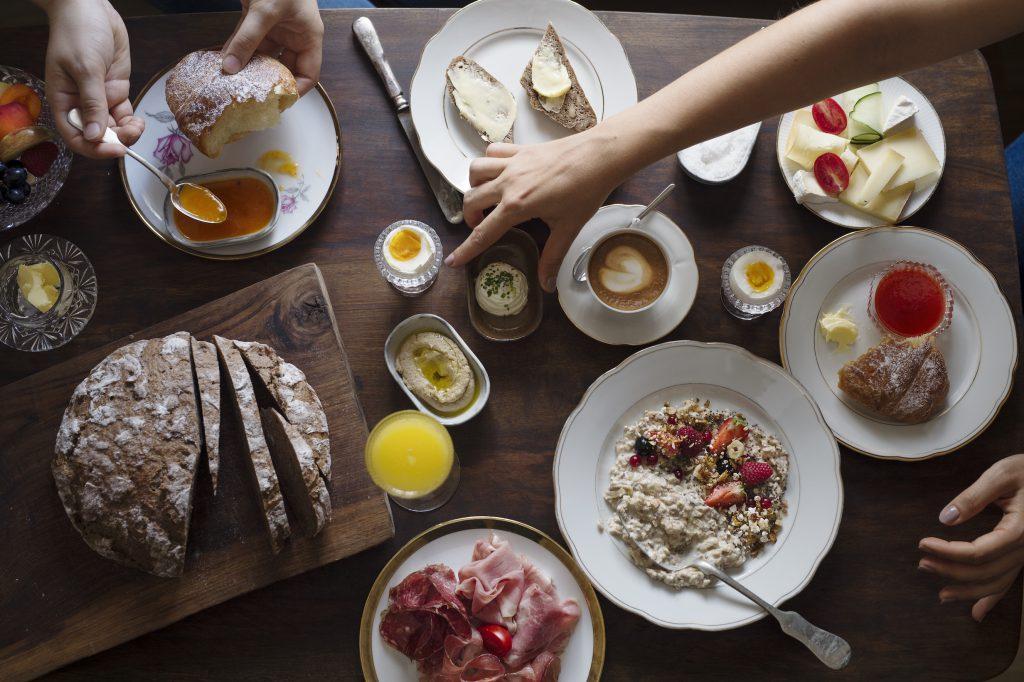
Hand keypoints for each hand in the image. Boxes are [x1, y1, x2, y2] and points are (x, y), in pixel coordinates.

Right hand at [38, 0, 143, 157]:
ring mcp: (99, 98)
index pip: (75, 136)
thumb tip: (94, 136)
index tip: (114, 150)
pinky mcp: (115, 91)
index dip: (94, 148)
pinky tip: (139, 121)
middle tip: (130, 135)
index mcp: (64, 101)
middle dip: (114, 141)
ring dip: (126, 133)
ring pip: (113, 128)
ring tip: (137, 127)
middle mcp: (80, 104)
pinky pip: (123, 115)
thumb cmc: (78, 33)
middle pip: (97, 136)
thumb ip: (92, 102)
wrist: (91, 9)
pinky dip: (132, 123)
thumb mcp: (85, 68)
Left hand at [221, 0, 323, 95]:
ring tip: (233, 81)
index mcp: (307, 37)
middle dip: (267, 80)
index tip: (277, 102)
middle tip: (251, 94)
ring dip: (248, 66)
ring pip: (262, 54)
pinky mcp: (257, 18)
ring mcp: (275, 27)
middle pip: (283, 67)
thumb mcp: (266, 11)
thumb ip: (247, 38)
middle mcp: (293, 36)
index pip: (308, 74)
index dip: (295, 90)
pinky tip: (225, 60)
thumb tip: (230, 66)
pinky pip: (247, 39)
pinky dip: (237, 49)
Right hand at [445, 129, 625, 291]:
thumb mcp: (568, 228)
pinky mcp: (521, 149)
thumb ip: (552, 257)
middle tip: (482, 226)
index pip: (484, 232)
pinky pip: (493, 152)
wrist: (600, 156)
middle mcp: (508, 182)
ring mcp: (513, 163)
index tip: (452, 261)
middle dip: (469, 216)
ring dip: (475, 186)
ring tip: (488, 197)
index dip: (466, 250)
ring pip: (476, 170)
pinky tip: (501, 173)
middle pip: (471, 199)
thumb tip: (546, 286)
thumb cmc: (586, 191)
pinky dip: (489, 163)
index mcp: (517, 206)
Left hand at [919, 454, 1023, 621]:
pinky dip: (992, 598)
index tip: (923, 543)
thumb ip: (973, 496)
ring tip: (940, 594)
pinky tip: (976, 613)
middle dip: (952, 572)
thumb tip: (945, 518)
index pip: (979, 552)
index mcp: (1020, 530)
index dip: (949, 552)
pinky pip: (1009, 582)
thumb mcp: (1002, 474)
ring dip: (968, 590)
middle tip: (922, 564)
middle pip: (986, 571)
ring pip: (998, 582)